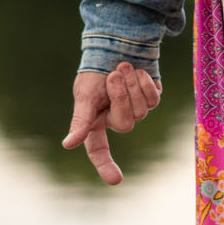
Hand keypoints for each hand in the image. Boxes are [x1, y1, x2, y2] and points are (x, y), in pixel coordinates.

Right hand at [61, 62, 160, 184]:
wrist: (115, 44)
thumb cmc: (94, 70)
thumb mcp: (85, 94)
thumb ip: (81, 120)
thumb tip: (69, 145)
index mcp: (96, 123)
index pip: (99, 150)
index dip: (106, 166)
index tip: (115, 180)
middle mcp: (117, 119)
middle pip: (126, 124)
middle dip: (121, 96)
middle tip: (114, 74)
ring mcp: (136, 110)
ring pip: (142, 111)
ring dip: (132, 85)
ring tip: (123, 67)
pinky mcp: (152, 98)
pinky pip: (154, 98)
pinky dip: (145, 82)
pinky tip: (138, 71)